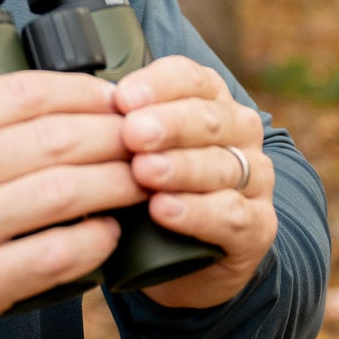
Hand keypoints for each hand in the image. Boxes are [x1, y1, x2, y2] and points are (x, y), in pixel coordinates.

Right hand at [0, 71, 136, 338]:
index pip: (26, 92)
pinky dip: (95, 241)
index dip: (86, 92)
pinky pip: (56, 255)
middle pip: (56, 139)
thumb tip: (54, 104)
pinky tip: (111, 232)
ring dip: (118, 183)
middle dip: (116, 136)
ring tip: (144, 180)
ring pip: (66, 192)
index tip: (118, 99)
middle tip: (148, 139)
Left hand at [113, 57, 276, 308]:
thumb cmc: (155, 192)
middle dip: (168, 124)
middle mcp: (239, 134)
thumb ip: (122, 127)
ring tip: (144, 172)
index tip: (122, 97)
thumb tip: (81, 107)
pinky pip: (231, 215)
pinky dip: (196, 211)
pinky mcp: (257, 227)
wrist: (190, 260)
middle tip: (131, 133)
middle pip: (209, 119)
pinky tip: (165, 209)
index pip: (191, 78)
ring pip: (222, 166)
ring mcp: (254, 181)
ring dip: (180, 167)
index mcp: (210, 102)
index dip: (158, 85)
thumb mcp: (137, 153)